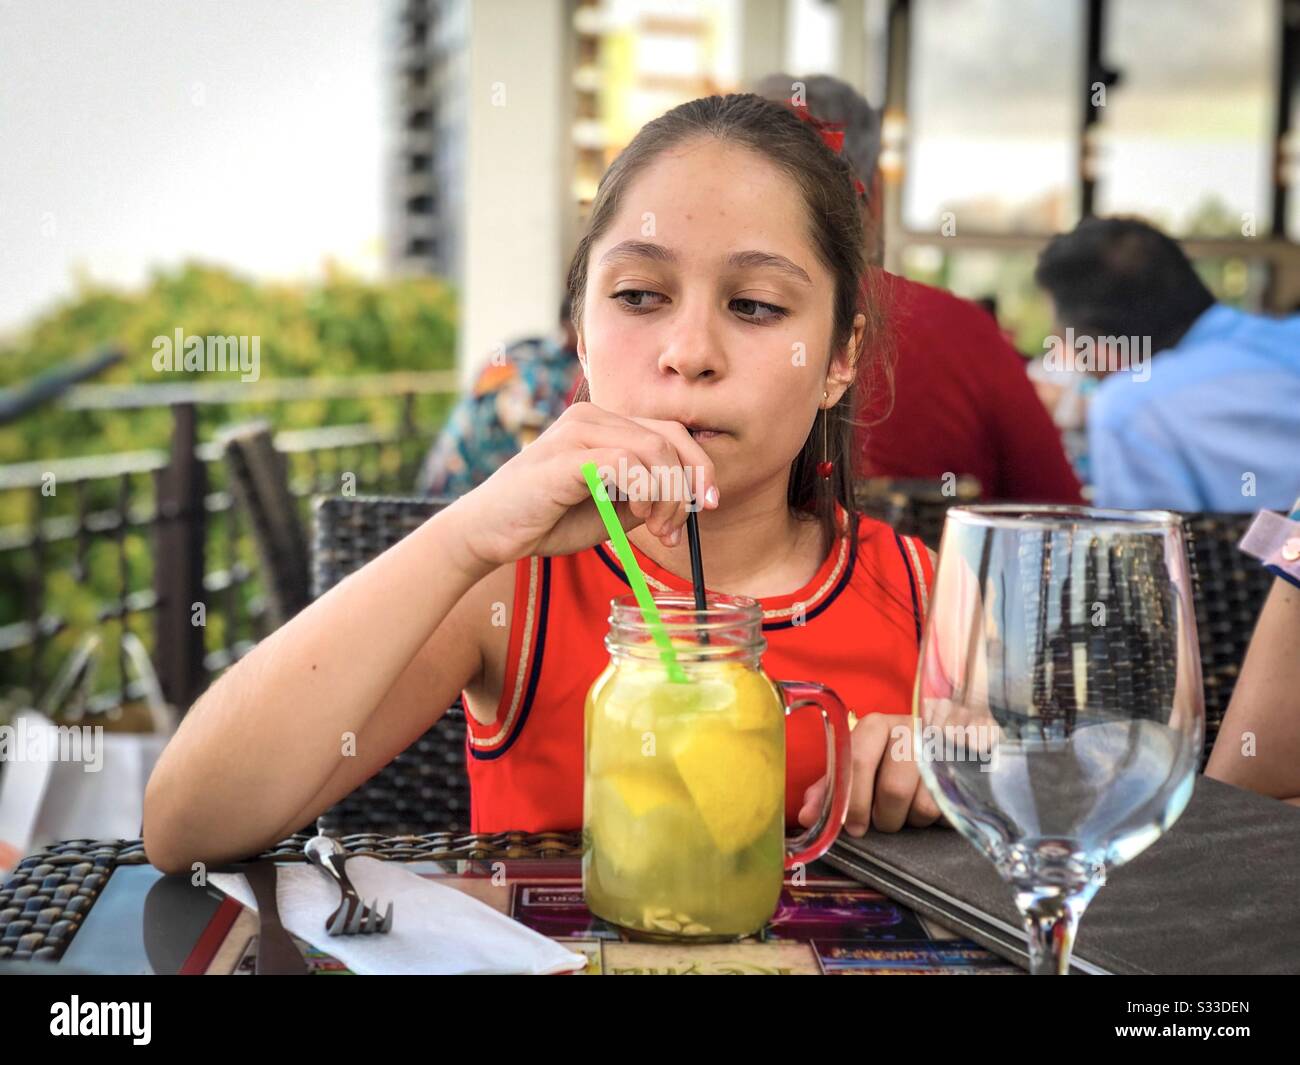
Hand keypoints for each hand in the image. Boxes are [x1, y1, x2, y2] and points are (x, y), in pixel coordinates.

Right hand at [447, 401, 719, 568]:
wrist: (490, 533)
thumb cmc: (547, 520)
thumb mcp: (611, 508)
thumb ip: (646, 496)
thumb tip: (688, 499)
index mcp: (604, 425)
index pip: (670, 431)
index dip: (698, 465)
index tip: (708, 503)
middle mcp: (591, 418)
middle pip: (669, 436)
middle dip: (687, 484)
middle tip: (679, 527)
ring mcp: (577, 432)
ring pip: (653, 448)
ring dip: (668, 495)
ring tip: (658, 528)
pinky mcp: (566, 456)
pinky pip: (625, 463)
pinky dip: (645, 491)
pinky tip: (639, 515)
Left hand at [797, 712, 946, 834]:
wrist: (945, 748)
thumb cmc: (890, 762)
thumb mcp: (859, 771)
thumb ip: (833, 790)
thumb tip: (808, 817)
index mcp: (875, 726)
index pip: (857, 761)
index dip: (853, 801)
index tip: (854, 828)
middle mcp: (909, 729)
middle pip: (893, 790)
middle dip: (885, 818)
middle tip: (884, 820)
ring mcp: (942, 746)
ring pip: (922, 806)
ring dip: (912, 819)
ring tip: (909, 807)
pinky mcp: (969, 767)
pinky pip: (948, 810)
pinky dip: (937, 818)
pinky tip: (932, 802)